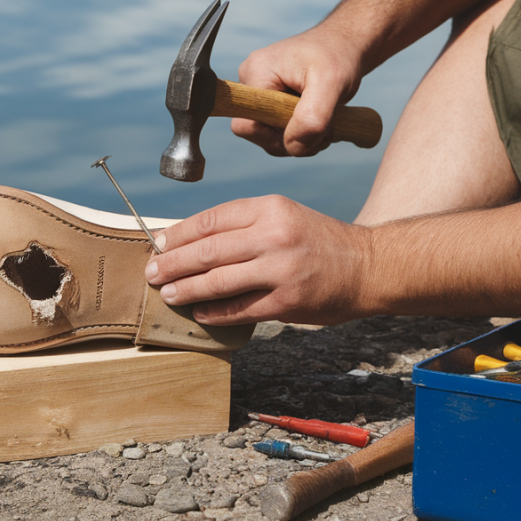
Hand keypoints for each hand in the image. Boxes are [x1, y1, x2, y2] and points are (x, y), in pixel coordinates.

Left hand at [143, 195, 374, 325]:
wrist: (368, 265)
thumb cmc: (317, 240)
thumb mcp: (282, 216)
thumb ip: (243, 225)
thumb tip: (192, 241)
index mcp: (268, 208)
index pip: (210, 220)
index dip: (179, 235)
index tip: (159, 244)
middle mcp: (273, 235)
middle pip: (208, 251)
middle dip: (173, 264)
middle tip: (152, 273)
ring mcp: (280, 269)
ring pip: (218, 281)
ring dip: (186, 289)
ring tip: (167, 294)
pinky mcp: (287, 301)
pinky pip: (239, 308)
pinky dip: (215, 312)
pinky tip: (199, 312)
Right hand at [233, 24, 363, 156]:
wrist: (346, 45)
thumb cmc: (338, 56)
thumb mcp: (331, 84)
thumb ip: (311, 119)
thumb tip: (292, 147)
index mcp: (254, 74)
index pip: (246, 125)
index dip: (274, 136)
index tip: (306, 122)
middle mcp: (250, 84)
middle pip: (259, 135)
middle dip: (294, 139)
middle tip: (324, 126)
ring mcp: (261, 94)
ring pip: (272, 138)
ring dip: (302, 139)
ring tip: (326, 122)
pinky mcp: (272, 102)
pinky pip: (280, 132)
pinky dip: (303, 134)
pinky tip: (320, 121)